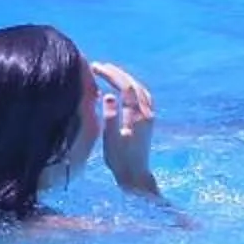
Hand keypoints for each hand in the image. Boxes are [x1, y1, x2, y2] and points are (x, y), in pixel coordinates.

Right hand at [90, 60, 158, 197]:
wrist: (136, 176)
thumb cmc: (120, 160)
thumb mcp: (111, 140)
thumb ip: (110, 117)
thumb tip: (109, 95)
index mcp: (137, 117)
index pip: (125, 87)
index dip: (110, 75)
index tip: (94, 68)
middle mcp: (146, 113)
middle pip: (133, 84)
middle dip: (116, 73)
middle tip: (98, 66)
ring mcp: (149, 116)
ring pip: (140, 89)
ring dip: (125, 78)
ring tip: (109, 72)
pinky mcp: (148, 120)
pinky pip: (143, 96)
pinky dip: (132, 87)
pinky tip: (123, 87)